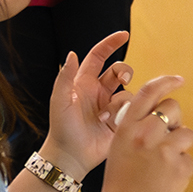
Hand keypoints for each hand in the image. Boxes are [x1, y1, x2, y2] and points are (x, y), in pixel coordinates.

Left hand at [40, 31, 133, 179]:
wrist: (71, 156)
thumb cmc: (61, 128)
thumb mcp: (60, 100)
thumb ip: (65, 77)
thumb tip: (72, 53)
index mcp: (84, 82)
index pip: (99, 56)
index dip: (111, 43)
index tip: (124, 35)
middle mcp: (99, 91)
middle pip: (119, 70)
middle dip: (125, 71)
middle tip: (124, 79)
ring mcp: (111, 106)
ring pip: (128, 91)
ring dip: (120, 101)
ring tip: (105, 117)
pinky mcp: (120, 120)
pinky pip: (132, 109)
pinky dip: (126, 113)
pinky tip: (113, 124)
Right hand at [98, 75, 192, 191]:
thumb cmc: (120, 182)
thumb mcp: (118, 147)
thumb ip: (136, 128)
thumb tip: (159, 117)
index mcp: (128, 127)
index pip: (149, 92)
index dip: (166, 82)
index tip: (178, 80)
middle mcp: (146, 134)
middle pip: (173, 108)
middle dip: (173, 120)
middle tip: (165, 138)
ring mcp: (165, 151)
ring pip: (186, 133)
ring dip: (179, 145)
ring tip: (164, 164)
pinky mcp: (181, 168)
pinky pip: (189, 159)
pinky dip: (181, 168)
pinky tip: (166, 180)